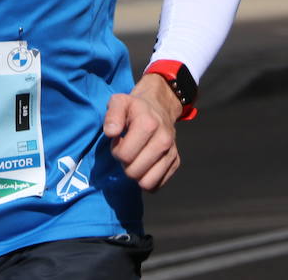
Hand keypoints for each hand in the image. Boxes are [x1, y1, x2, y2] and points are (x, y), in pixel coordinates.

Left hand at [103, 74, 183, 191]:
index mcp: (148, 124)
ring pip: (147, 183)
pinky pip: (156, 185)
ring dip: (135, 173)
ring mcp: (172, 153)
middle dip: (124, 163)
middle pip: (134, 171)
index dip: (115, 150)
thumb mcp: (119, 102)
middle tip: (126, 149)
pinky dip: (146, 178)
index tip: (119, 140)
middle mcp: (164, 140)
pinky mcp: (176, 163)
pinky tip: (144, 163)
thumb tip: (111, 133)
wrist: (160, 108)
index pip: (125, 155)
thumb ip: (112, 115)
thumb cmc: (134, 108)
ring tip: (135, 158)